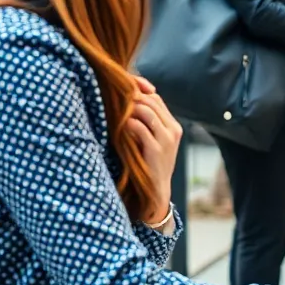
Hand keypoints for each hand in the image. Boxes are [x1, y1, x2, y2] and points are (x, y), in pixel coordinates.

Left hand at [126, 76, 182, 223]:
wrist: (156, 191)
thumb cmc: (148, 165)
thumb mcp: (152, 142)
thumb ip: (146, 125)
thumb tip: (126, 105)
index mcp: (173, 126)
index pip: (156, 98)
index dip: (138, 93)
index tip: (118, 95)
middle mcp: (173, 129)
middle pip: (151, 101)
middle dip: (131, 99)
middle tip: (112, 103)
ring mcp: (167, 139)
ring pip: (146, 111)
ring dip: (128, 110)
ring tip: (114, 115)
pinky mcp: (156, 149)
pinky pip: (140, 128)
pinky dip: (127, 125)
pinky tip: (118, 129)